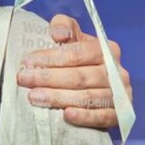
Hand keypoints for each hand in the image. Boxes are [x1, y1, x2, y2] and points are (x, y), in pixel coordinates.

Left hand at [16, 14, 131, 128]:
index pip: (77, 53)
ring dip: (60, 97)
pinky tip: (67, 115)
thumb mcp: (73, 38)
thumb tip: (57, 32)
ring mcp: (120, 95)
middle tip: (24, 80)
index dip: (51, 58)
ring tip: (35, 98)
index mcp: (106, 50)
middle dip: (49, 78)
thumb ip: (64, 27)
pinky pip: (102, 117)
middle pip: (80, 76)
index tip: (27, 62)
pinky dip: (85, 116)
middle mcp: (116, 72)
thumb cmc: (79, 60)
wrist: (94, 86)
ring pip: (89, 97)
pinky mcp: (119, 115)